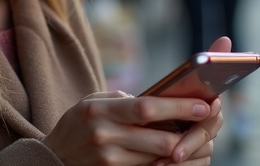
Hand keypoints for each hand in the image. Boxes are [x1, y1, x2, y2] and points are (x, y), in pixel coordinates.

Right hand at [42, 36, 231, 165]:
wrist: (54, 159)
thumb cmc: (79, 124)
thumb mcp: (93, 102)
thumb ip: (124, 100)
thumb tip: (163, 99)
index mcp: (100, 111)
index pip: (147, 108)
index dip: (178, 107)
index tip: (203, 105)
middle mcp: (105, 137)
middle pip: (160, 139)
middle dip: (189, 133)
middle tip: (206, 124)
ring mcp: (109, 160)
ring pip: (159, 158)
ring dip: (180, 148)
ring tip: (190, 135)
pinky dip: (164, 161)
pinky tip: (172, 152)